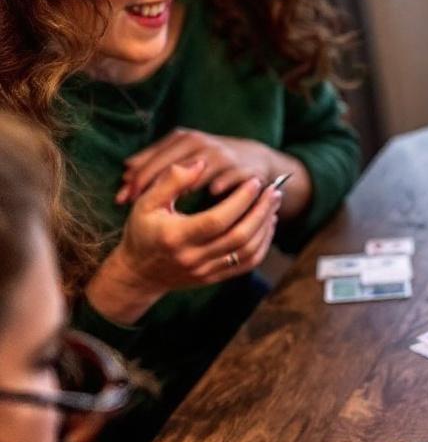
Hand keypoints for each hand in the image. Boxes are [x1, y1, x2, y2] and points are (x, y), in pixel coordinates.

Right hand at [90, 159, 280, 318]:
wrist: (139, 272)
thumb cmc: (142, 231)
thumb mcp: (145, 203)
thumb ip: (171, 181)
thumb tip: (200, 163)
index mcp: (176, 236)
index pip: (217, 219)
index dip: (240, 200)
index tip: (254, 182)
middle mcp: (194, 257)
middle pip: (239, 237)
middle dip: (261, 212)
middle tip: (273, 192)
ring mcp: (206, 270)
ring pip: (248, 252)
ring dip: (266, 227)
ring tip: (272, 206)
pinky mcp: (215, 278)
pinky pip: (247, 264)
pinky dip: (263, 244)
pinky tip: (266, 226)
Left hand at [118, 128, 285, 203]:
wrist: (255, 158)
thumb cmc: (212, 160)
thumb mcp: (183, 153)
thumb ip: (156, 161)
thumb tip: (127, 172)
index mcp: (183, 139)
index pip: (154, 157)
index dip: (137, 177)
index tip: (121, 198)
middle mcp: (201, 143)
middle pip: (171, 162)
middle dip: (151, 183)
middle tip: (136, 204)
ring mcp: (223, 155)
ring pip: (198, 169)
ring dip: (182, 186)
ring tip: (166, 204)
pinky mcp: (244, 168)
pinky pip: (230, 177)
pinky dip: (220, 184)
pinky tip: (210, 196)